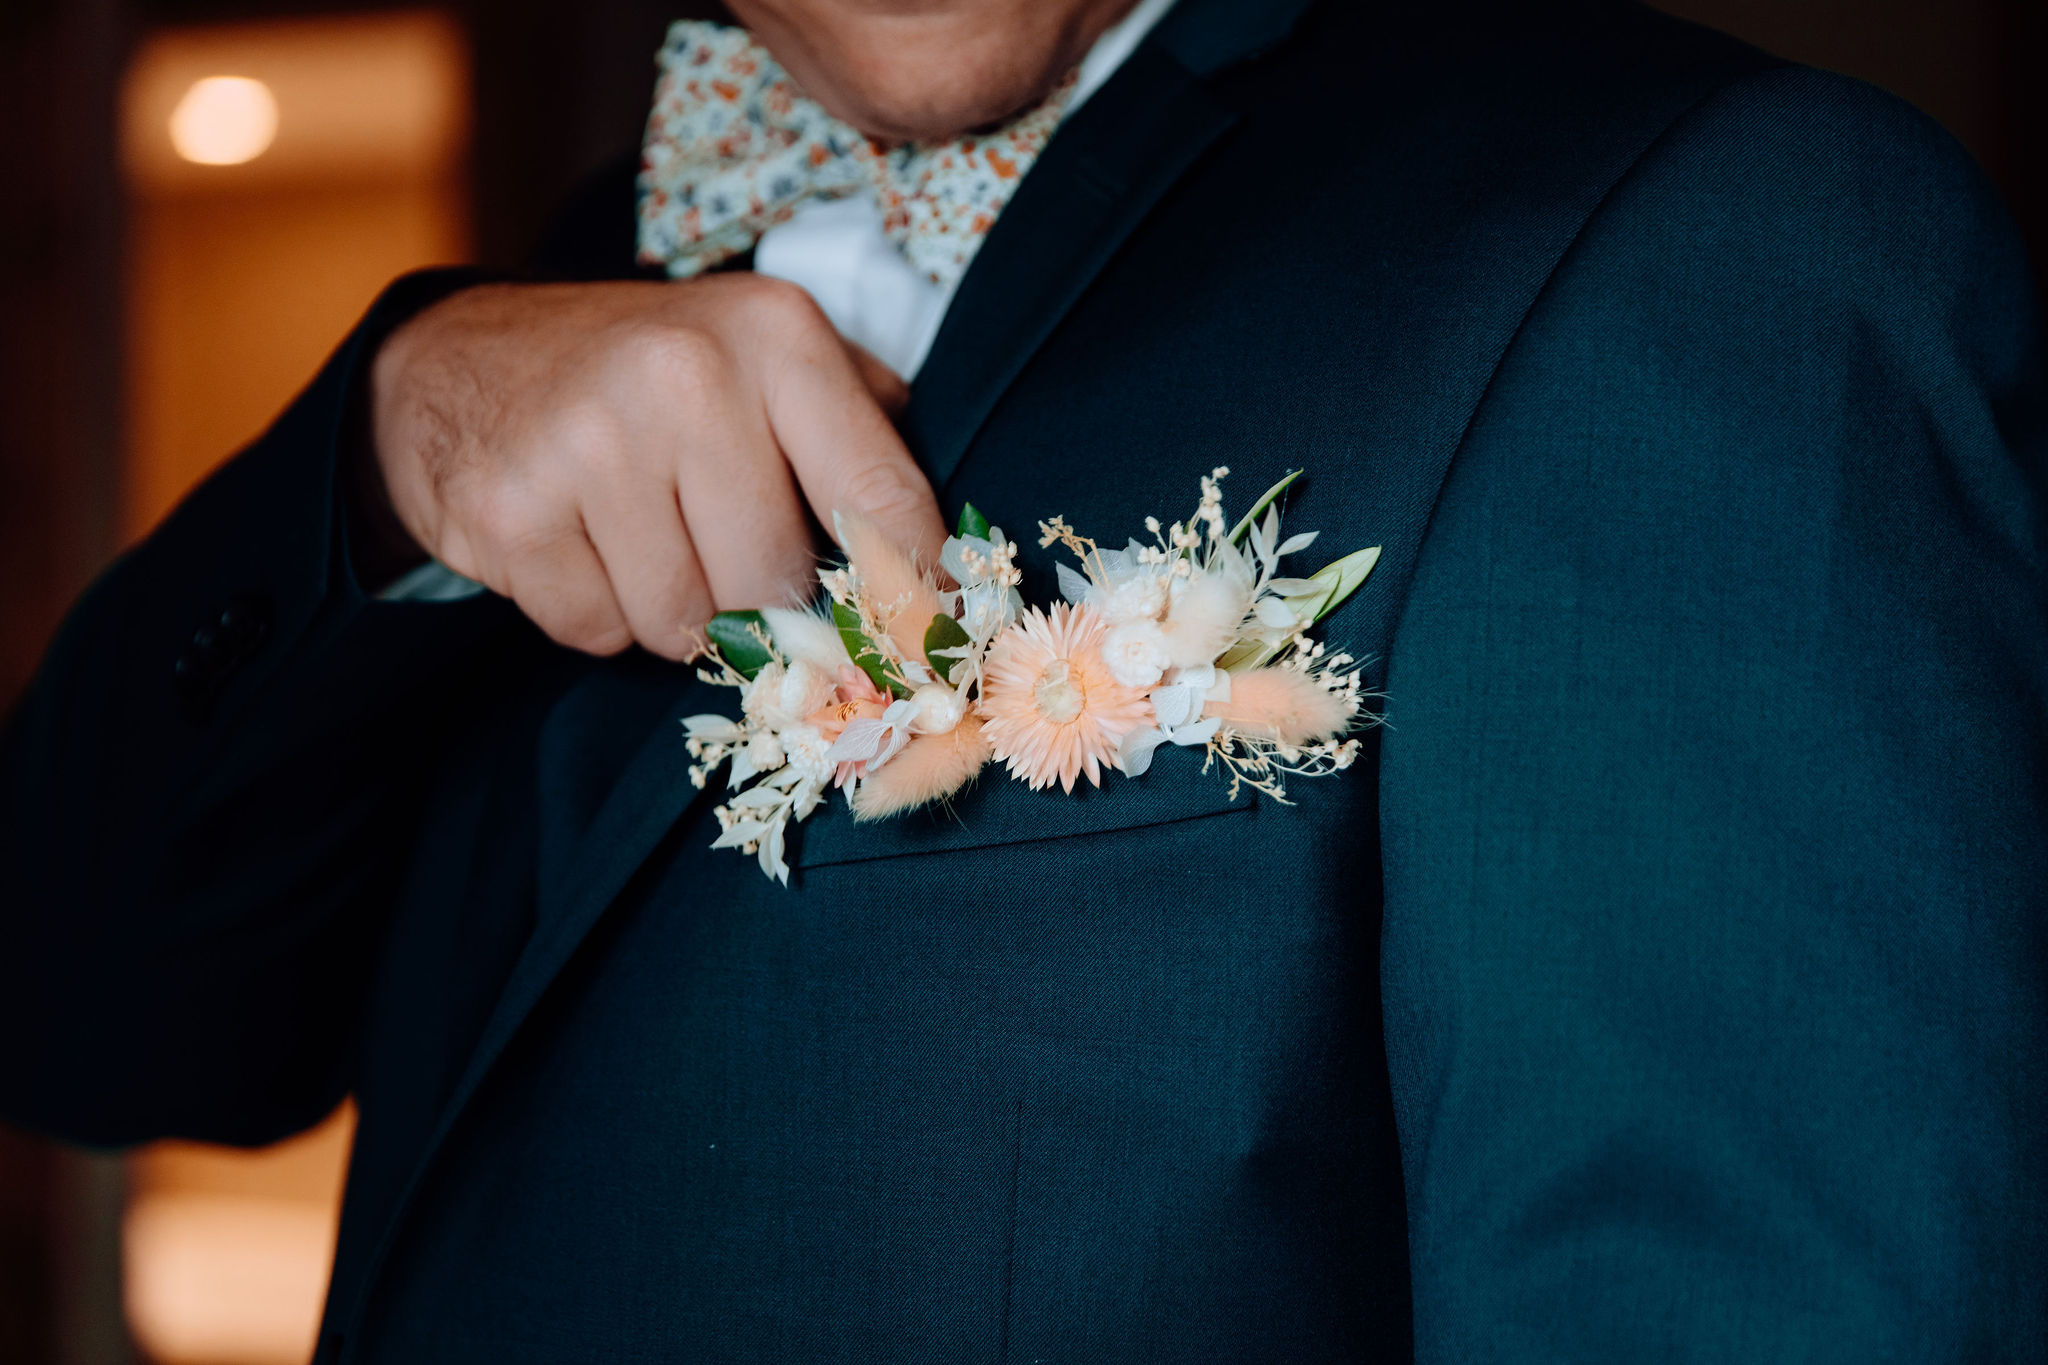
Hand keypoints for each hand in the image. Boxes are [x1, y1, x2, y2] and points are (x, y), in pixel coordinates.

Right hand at [365, 275, 941, 659]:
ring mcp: (590, 443)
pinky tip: (577, 546)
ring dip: (675, 615)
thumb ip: (858, 424)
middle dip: (762, 605)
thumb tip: (949, 561)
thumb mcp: (759, 350)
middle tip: (728, 565)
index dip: (912, 590)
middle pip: (778, 582)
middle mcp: (686, 377)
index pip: (880, 494)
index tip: (929, 643)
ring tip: (641, 540)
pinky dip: (597, 615)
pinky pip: (600, 632)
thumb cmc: (644, 373)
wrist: (456, 359)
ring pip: (688, 622)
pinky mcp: (511, 510)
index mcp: (773, 336)